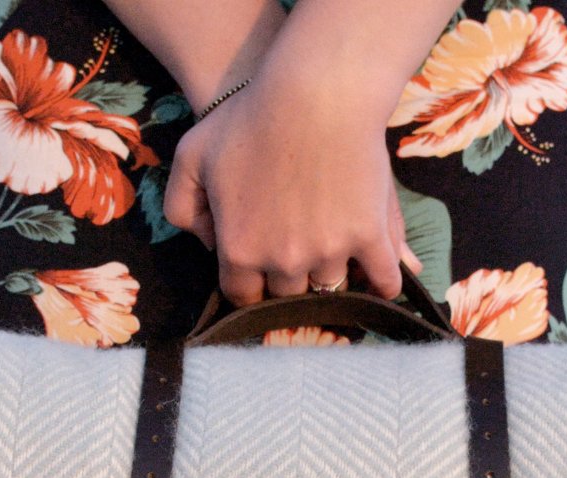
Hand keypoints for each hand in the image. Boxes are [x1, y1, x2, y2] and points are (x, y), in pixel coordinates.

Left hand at [163, 67, 421, 306]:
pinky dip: (384, 286)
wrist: (315, 93)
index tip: (259, 277)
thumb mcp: (192, 156)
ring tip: (335, 260)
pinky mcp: (369, 237)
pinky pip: (382, 277)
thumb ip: (182, 206)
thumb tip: (207, 244)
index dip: (250, 286)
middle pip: (288, 292)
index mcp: (239, 250)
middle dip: (289, 279)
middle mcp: (284, 262)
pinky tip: (383, 287)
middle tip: (296, 257)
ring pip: (331, 285)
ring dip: (332, 275)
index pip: (243, 295)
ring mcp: (329, 252)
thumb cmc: (249, 118)